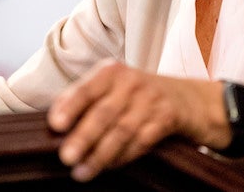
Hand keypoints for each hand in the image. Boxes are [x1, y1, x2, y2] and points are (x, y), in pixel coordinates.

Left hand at [47, 60, 227, 181]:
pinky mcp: (168, 118)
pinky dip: (123, 156)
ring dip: (100, 154)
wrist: (189, 98)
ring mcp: (151, 100)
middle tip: (66, 157)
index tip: (55, 125)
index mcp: (111, 71)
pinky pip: (142, 141)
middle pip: (104, 112)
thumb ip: (86, 100)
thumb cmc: (138, 95)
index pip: (86, 88)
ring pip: (122, 130)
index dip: (70, 106)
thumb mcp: (113, 88)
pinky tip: (108, 167)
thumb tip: (54, 124)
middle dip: (83, 136)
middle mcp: (131, 82)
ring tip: (81, 172)